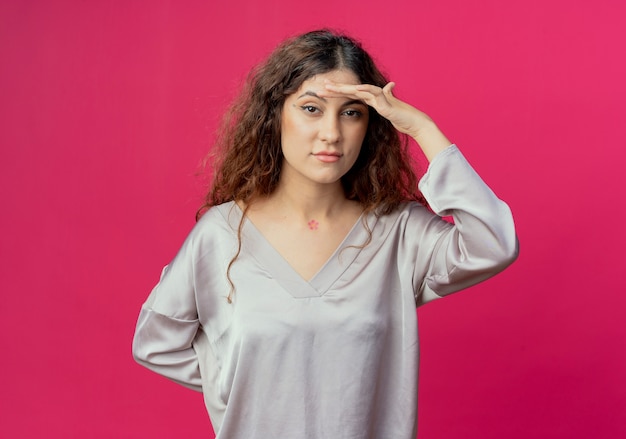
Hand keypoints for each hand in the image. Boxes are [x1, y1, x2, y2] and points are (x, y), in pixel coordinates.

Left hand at [321, 81, 450, 160]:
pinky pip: (375, 95)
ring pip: (359, 90)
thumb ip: (381, 104)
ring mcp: (380, 98)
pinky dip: (366, 91)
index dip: (337, 92)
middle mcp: (374, 95)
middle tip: (320, 86)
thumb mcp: (386, 112)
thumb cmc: (401, 118)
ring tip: (332, 87)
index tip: (322, 92)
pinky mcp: (387, 103)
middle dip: (335, 88)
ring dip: (345, 88)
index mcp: (371, 99)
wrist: (415, 122)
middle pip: (351, 90)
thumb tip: (383, 93)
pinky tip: (356, 89)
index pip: (350, 94)